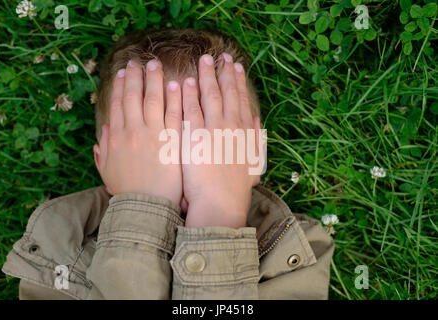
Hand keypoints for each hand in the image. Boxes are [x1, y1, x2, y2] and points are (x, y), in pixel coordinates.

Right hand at [93, 59, 182, 205]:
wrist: (146, 207)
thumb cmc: (128, 192)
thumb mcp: (108, 171)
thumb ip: (102, 150)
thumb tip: (102, 131)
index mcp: (116, 137)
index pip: (118, 104)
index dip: (120, 86)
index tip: (122, 73)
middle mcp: (133, 131)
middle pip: (133, 96)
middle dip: (135, 76)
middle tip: (138, 61)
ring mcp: (154, 134)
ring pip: (153, 100)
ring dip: (154, 80)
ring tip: (156, 65)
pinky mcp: (173, 141)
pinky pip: (174, 114)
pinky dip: (174, 98)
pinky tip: (176, 84)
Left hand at [181, 53, 263, 227]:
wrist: (221, 204)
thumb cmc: (237, 188)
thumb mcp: (255, 163)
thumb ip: (257, 139)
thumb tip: (258, 121)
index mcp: (246, 132)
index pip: (241, 99)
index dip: (238, 81)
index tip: (235, 66)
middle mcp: (231, 126)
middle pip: (227, 93)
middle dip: (223, 72)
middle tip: (220, 56)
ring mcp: (213, 130)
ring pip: (209, 96)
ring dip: (206, 76)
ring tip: (203, 60)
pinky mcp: (194, 137)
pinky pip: (190, 110)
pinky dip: (187, 94)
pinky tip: (183, 81)